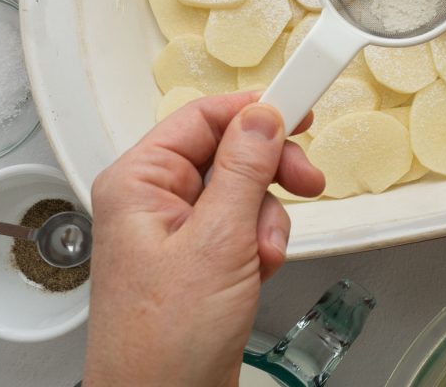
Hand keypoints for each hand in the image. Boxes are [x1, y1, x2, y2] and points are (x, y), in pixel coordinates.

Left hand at [83, 93, 323, 386]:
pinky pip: (244, 226)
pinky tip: (256, 270)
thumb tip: (263, 117)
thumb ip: (244, 170)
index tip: (301, 103)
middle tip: (305, 179)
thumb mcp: (217, 241)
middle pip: (229, 152)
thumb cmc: (162, 341)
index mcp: (140, 182)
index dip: (254, 110)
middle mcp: (155, 201)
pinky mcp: (202, 259)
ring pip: (244, 191)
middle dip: (269, 173)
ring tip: (260, 253)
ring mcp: (179, 232)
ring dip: (266, 219)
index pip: (203, 118)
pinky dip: (261, 243)